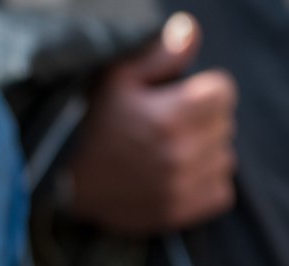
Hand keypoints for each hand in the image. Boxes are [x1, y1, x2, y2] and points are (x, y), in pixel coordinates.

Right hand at [64, 12, 237, 234]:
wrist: (64, 181)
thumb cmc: (91, 123)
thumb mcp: (117, 79)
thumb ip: (159, 55)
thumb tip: (190, 31)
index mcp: (171, 116)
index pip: (223, 93)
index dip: (201, 91)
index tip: (178, 99)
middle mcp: (180, 154)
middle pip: (225, 126)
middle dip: (203, 122)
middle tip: (169, 127)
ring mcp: (180, 186)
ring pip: (224, 160)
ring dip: (207, 153)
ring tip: (173, 152)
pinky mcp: (178, 212)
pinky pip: (221, 193)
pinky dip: (207, 183)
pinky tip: (182, 176)